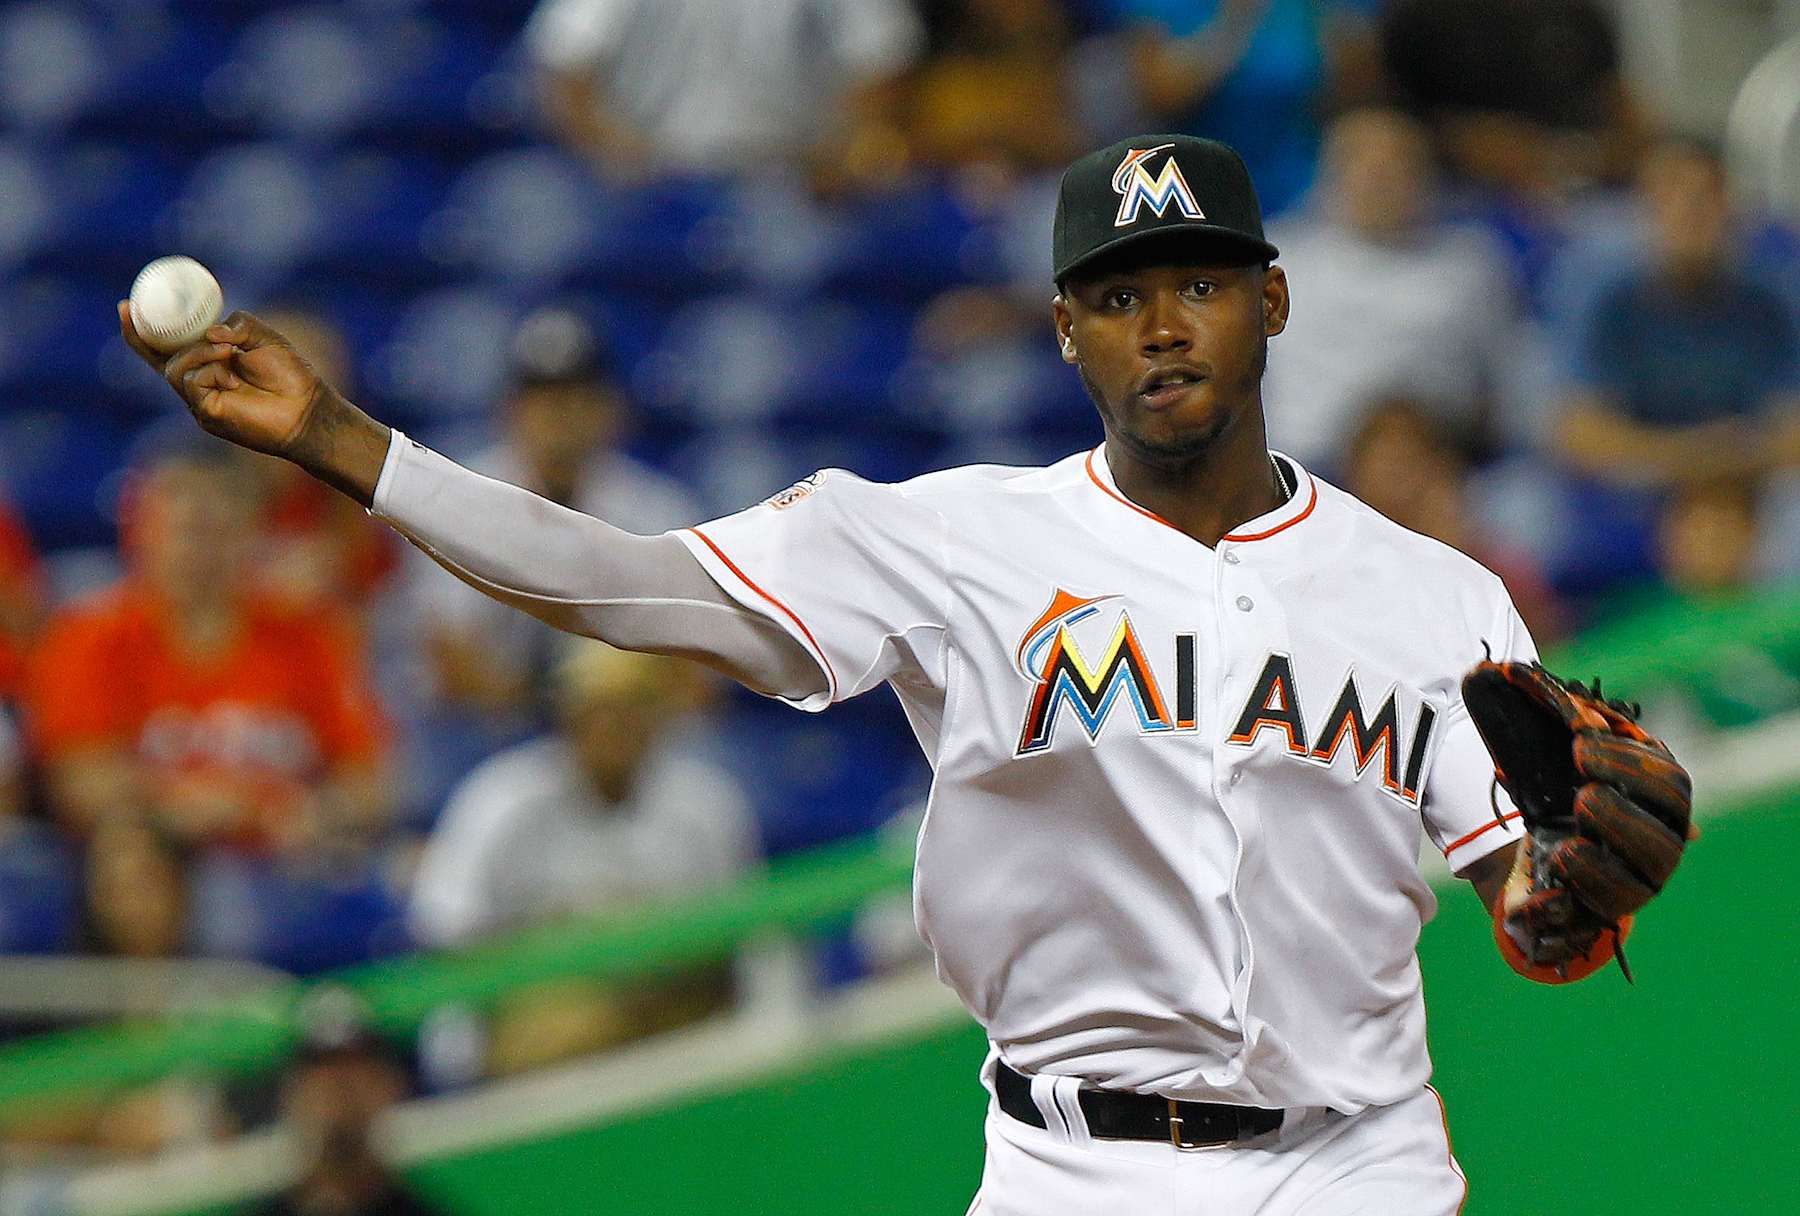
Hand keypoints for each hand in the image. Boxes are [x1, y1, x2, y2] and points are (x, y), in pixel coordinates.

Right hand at [118, 303, 328, 457]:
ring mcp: (200, 401)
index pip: (167, 349)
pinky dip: (209, 369)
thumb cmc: (291, 376)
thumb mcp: (263, 337)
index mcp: (210, 365)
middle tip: (129, 308)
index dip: (142, 332)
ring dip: (201, 353)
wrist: (307, 409)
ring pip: (176, 368)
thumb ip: (237, 324)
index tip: (125, 306)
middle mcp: (199, 384)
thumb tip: (211, 333)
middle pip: (159, 359)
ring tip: (230, 353)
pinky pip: (190, 382)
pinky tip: (232, 372)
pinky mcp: (206, 413)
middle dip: (142, 335)